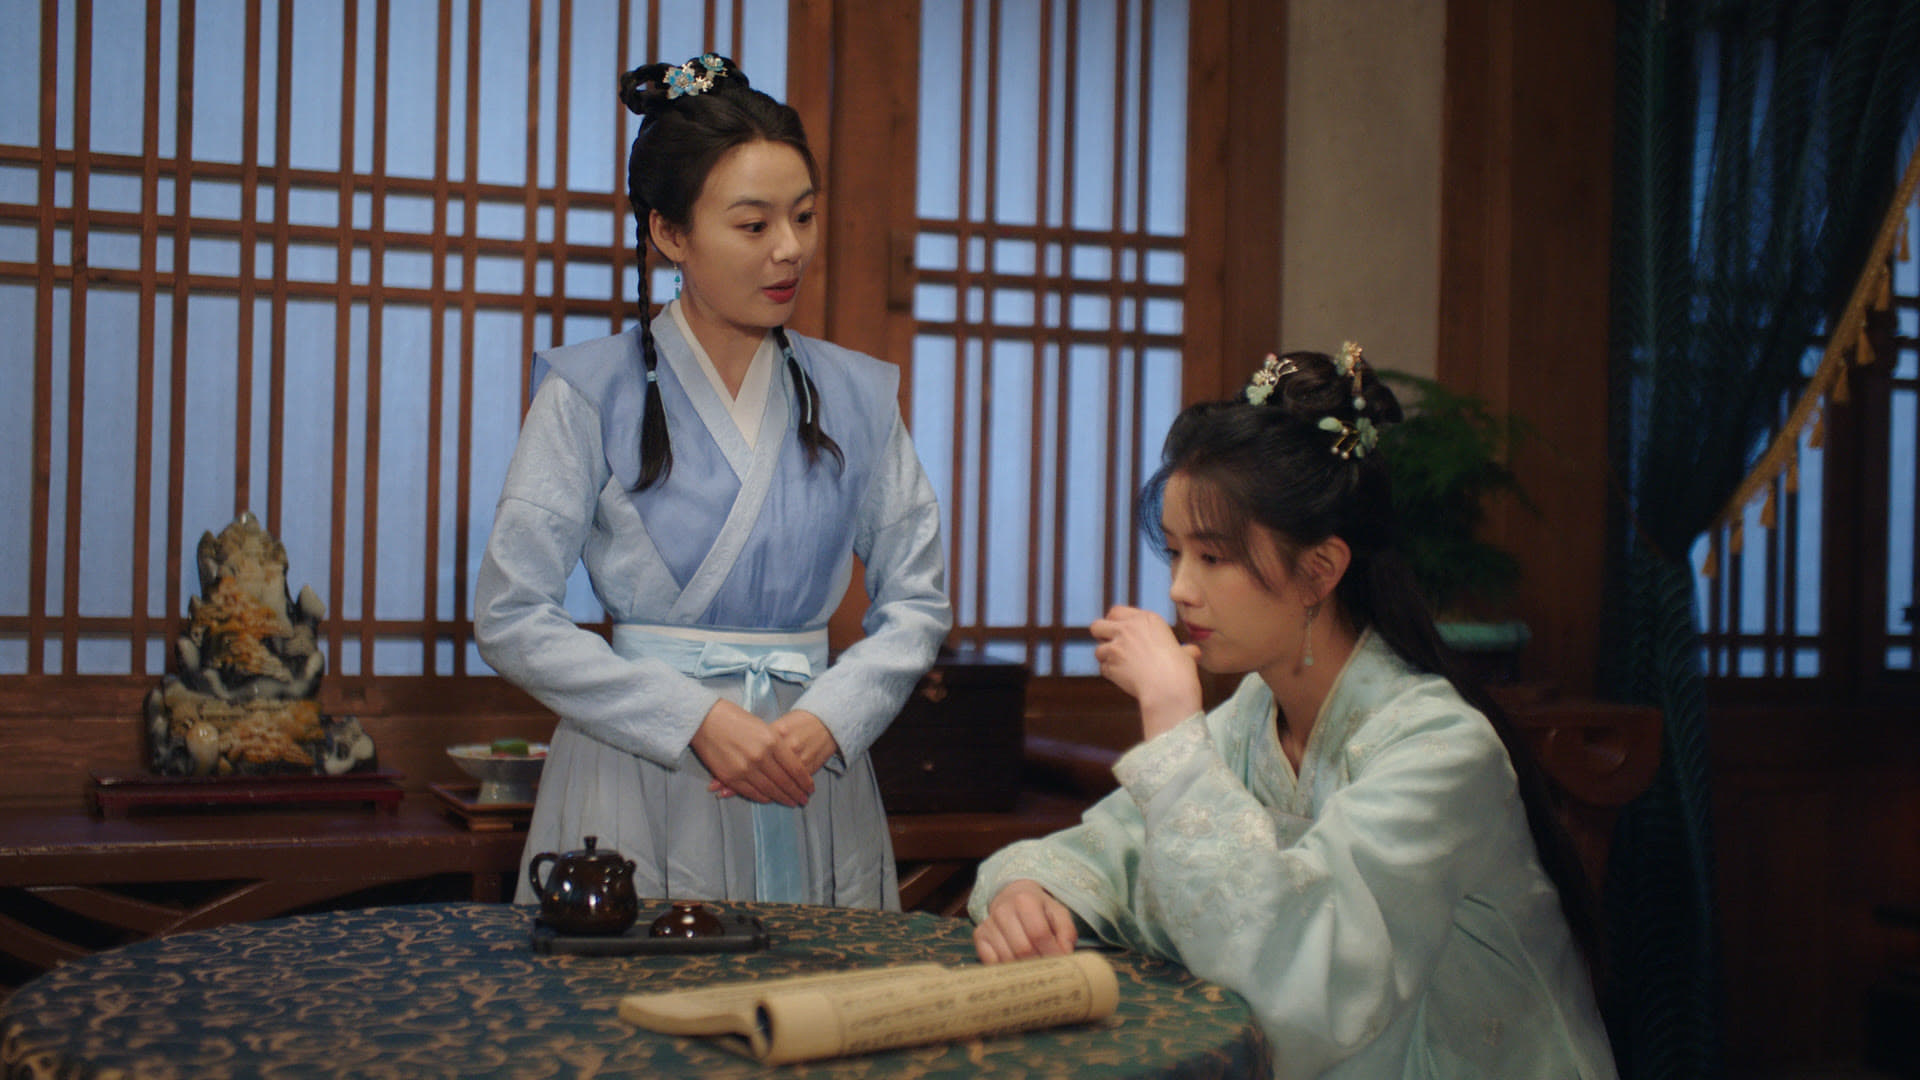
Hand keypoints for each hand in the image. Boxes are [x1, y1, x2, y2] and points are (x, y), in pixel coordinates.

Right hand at [688, 699, 815, 806]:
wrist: (706, 719)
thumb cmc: (736, 719)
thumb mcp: (763, 727)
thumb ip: (777, 746)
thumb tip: (790, 766)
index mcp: (772, 741)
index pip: (795, 768)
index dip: (804, 781)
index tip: (810, 789)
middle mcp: (761, 757)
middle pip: (784, 781)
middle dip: (796, 793)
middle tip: (804, 800)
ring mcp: (745, 768)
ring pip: (770, 790)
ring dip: (782, 798)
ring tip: (791, 802)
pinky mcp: (731, 777)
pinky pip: (752, 792)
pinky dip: (763, 798)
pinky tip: (770, 799)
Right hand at [974, 879, 1077, 962]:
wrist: (1012, 897)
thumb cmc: (1039, 909)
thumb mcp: (1058, 914)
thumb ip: (1067, 933)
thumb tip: (1065, 955)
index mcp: (1025, 900)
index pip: (1039, 934)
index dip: (1052, 953)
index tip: (1061, 965)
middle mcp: (1002, 910)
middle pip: (1022, 949)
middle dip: (1038, 964)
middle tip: (1048, 970)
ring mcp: (988, 924)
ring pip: (1007, 958)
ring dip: (1023, 970)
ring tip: (1034, 970)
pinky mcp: (979, 936)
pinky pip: (991, 961)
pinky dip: (1005, 970)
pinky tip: (1016, 967)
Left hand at [1090, 605, 1202, 739]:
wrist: (1170, 689)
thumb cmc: (1181, 672)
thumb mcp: (1185, 653)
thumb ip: (1184, 649)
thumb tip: (1192, 651)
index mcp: (1147, 619)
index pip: (1116, 611)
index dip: (1115, 623)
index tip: (1121, 632)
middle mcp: (1128, 628)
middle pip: (1097, 625)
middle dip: (1101, 636)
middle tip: (1112, 647)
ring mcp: (1116, 646)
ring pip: (1098, 650)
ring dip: (1107, 659)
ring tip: (1124, 668)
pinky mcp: (1110, 664)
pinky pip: (1103, 669)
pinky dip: (1111, 675)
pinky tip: (1125, 680)